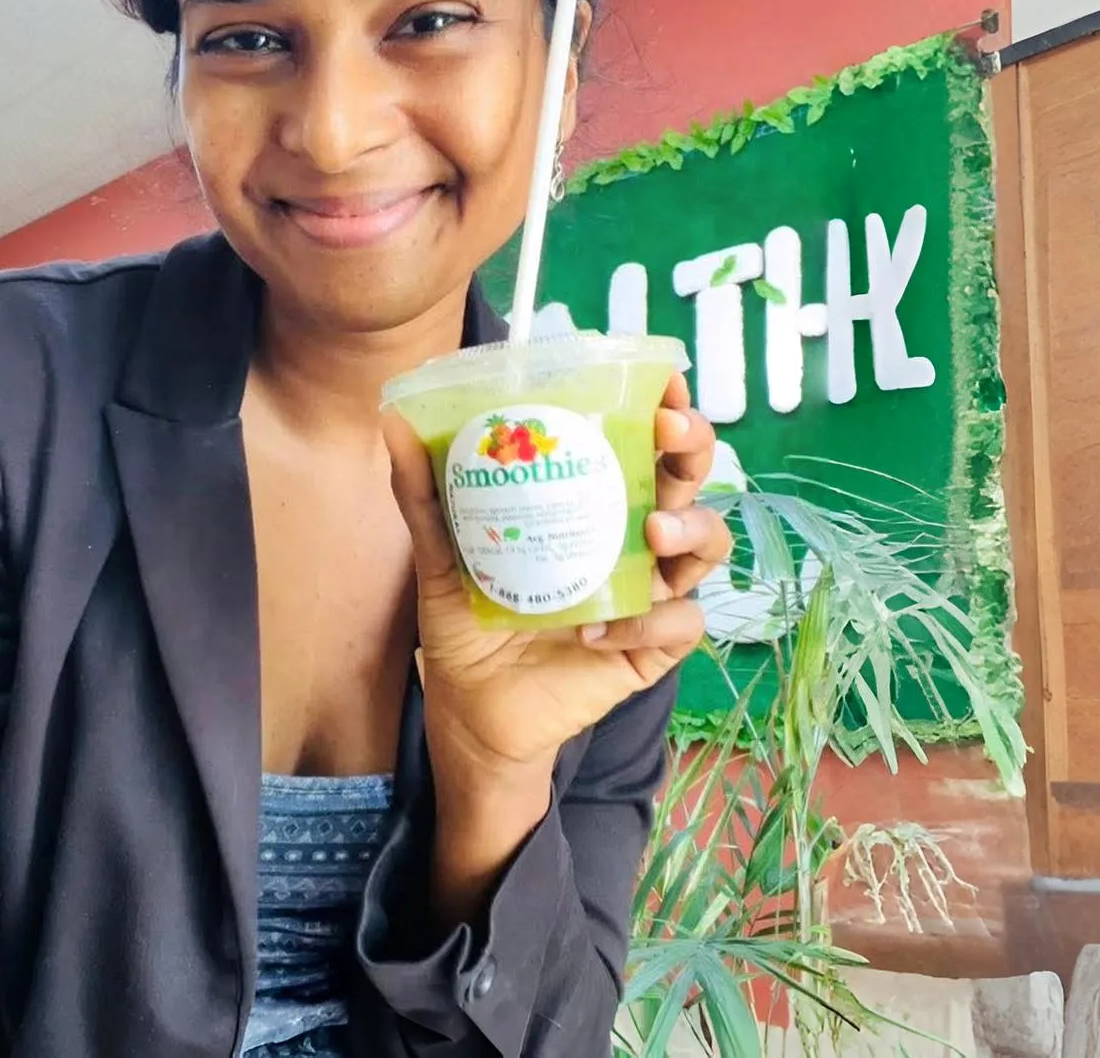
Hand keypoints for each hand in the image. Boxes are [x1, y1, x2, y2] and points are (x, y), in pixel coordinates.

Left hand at [385, 372, 731, 784]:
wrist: (470, 711)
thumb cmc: (466, 624)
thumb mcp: (441, 556)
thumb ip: (425, 494)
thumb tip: (395, 421)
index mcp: (589, 503)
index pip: (643, 444)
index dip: (666, 411)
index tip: (664, 387)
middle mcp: (628, 539)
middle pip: (687, 482)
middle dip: (692, 452)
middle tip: (670, 436)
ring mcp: (645, 592)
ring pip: (704, 546)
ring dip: (692, 529)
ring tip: (651, 532)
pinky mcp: (650, 648)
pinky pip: (681, 624)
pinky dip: (650, 622)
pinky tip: (598, 631)